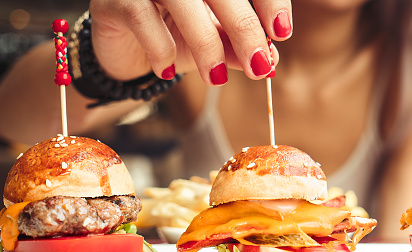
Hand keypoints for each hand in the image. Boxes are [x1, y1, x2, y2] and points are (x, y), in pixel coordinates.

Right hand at [89, 0, 291, 84]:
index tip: (281, 32)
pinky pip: (142, 16)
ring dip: (206, 43)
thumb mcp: (212, 43)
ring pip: (183, 0)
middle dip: (244, 28)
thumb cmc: (173, 35)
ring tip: (216, 78)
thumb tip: (270, 60)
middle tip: (259, 64)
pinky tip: (166, 71)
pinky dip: (160, 48)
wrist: (124, 47)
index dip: (268, 1)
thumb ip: (238, 48)